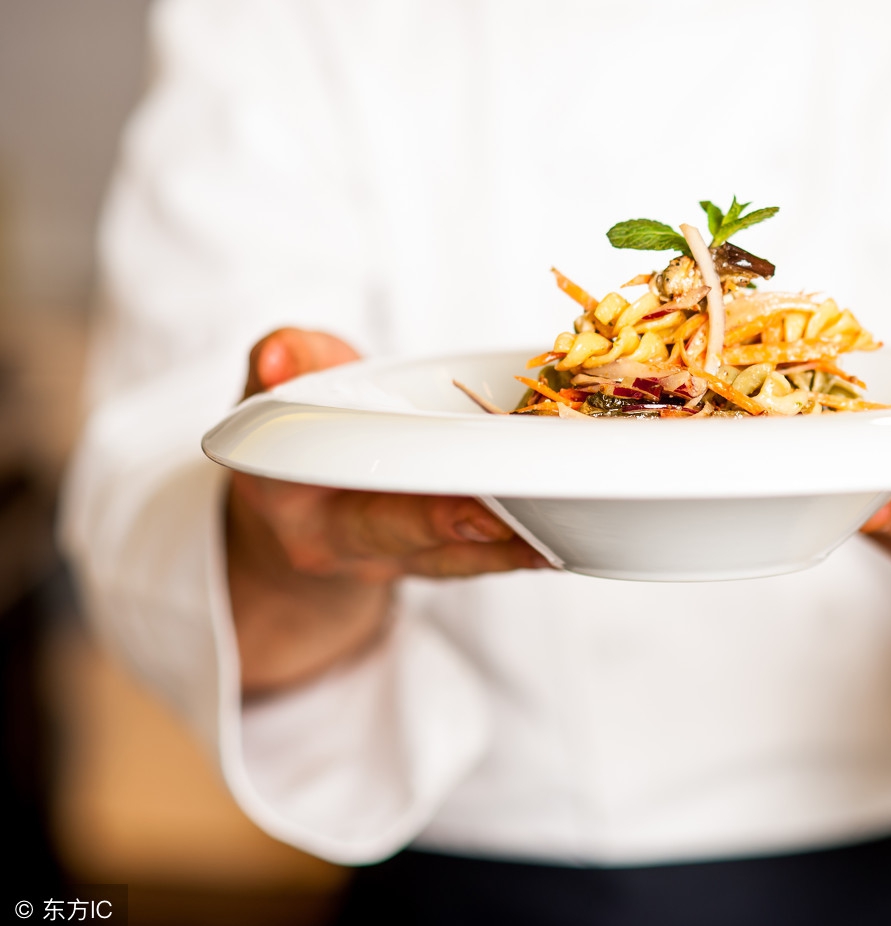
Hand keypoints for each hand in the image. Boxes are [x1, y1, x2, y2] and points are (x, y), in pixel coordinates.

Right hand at [227, 328, 546, 694]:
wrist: (304, 514)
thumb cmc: (301, 430)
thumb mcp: (275, 388)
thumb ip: (284, 359)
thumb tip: (278, 355)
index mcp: (288, 490)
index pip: (328, 484)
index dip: (369, 480)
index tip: (435, 489)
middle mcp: (340, 540)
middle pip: (398, 534)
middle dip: (450, 526)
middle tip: (501, 516)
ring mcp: (394, 559)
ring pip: (452, 558)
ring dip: (505, 547)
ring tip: (557, 531)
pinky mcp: (438, 561)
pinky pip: (482, 561)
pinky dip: (525, 551)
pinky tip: (572, 541)